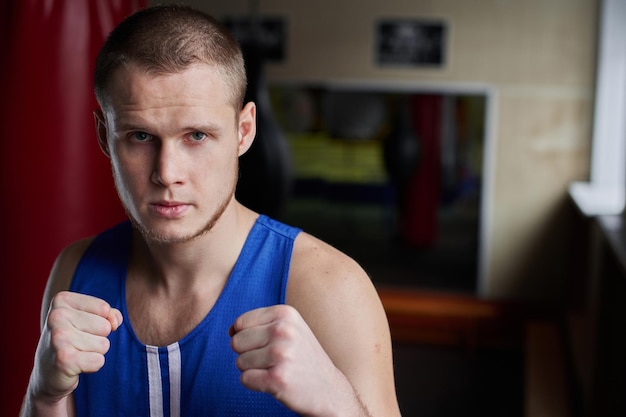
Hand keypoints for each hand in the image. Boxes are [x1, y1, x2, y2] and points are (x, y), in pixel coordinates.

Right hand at [29, 291, 121, 402]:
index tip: (80, 329)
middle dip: (98, 339)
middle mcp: (57, 315)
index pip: (104, 309)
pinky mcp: (63, 359)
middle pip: (105, 327)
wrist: (48, 372)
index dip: (101, 322)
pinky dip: (92, 366)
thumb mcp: (91, 318)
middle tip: (77, 344)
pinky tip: (74, 366)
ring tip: (75, 354)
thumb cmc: (74, 339)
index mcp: (62, 299)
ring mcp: (58, 337)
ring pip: (104, 345)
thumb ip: (110, 313)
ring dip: (94, 353)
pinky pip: (99, 361)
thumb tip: (115, 322)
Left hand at [230, 305, 359, 415]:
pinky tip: (275, 382)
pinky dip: (256, 384)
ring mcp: (281, 354)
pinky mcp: (278, 379)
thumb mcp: (290, 327)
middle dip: (248, 354)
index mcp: (285, 313)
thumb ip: (262, 323)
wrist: (330, 389)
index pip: (241, 323)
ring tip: (276, 370)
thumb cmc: (303, 357)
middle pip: (236, 342)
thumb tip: (231, 330)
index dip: (245, 337)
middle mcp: (283, 330)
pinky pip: (245, 379)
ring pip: (239, 362)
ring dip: (253, 370)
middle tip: (272, 360)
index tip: (265, 345)